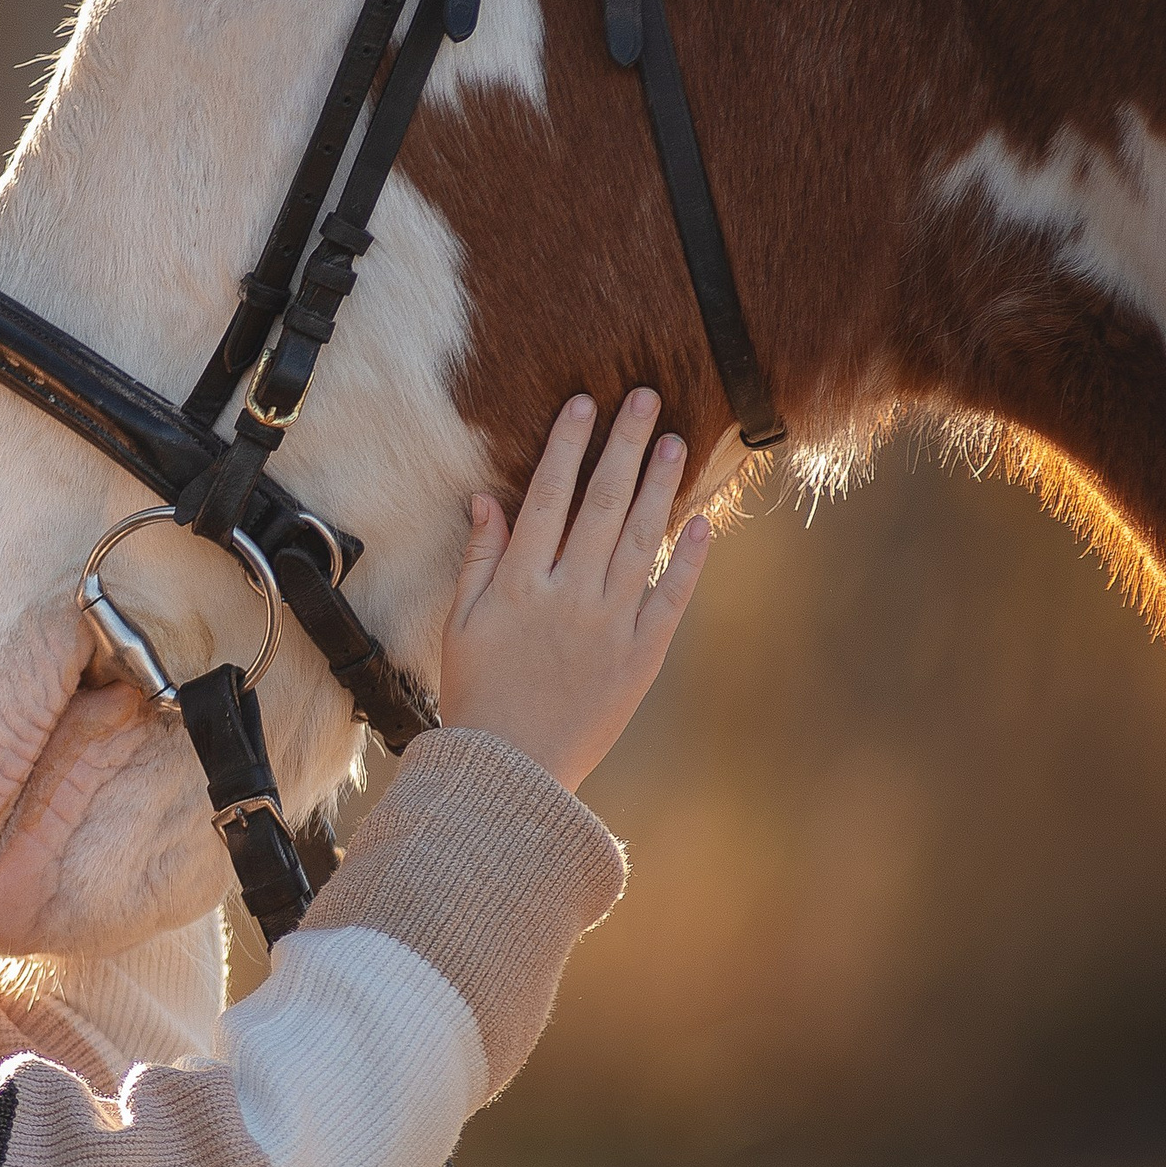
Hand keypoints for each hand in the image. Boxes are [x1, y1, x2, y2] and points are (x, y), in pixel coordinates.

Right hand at [438, 387, 711, 792]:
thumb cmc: (477, 696)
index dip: (567, 447)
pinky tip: (704, 522)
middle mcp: (569, 596)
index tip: (584, 403)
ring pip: (641, 540)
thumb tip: (488, 500)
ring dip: (659, 486)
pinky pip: (671, 599)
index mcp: (520, 585)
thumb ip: (479, 559)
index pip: (547, 498)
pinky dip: (690, 560)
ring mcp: (609, 625)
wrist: (510, 770)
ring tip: (675, 440)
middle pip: (601, 505)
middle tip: (644, 396)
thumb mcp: (461, 625)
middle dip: (623, 446)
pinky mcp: (640, 657)